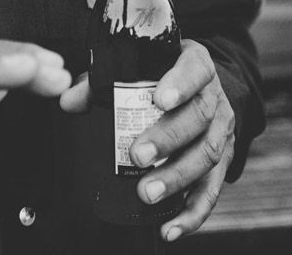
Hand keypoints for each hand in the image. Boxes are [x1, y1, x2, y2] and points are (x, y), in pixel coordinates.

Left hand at [60, 40, 234, 241]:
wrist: (202, 90)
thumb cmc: (165, 77)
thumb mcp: (140, 68)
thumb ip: (103, 82)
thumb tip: (69, 101)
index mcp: (196, 65)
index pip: (195, 70)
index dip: (180, 84)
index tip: (159, 100)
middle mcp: (214, 98)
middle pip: (199, 117)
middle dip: (168, 139)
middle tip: (137, 155)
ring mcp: (221, 131)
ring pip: (207, 154)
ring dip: (176, 177)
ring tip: (146, 193)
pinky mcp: (222, 163)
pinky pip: (212, 190)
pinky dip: (192, 213)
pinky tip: (170, 227)